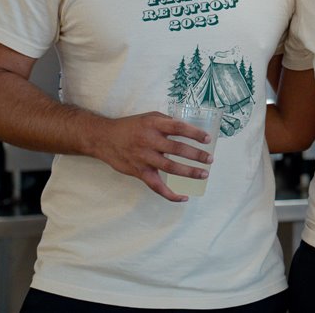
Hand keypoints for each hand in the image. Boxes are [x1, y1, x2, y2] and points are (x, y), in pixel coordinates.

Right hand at [89, 111, 212, 201]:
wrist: (104, 138)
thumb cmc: (131, 126)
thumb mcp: (149, 117)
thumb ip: (167, 122)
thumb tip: (189, 129)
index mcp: (153, 125)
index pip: (178, 128)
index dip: (194, 133)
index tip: (208, 139)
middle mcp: (149, 141)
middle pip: (177, 149)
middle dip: (196, 155)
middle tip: (210, 159)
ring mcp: (144, 158)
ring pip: (170, 167)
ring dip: (189, 172)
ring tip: (204, 174)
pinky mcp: (139, 172)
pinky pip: (156, 186)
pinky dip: (170, 194)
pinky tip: (183, 196)